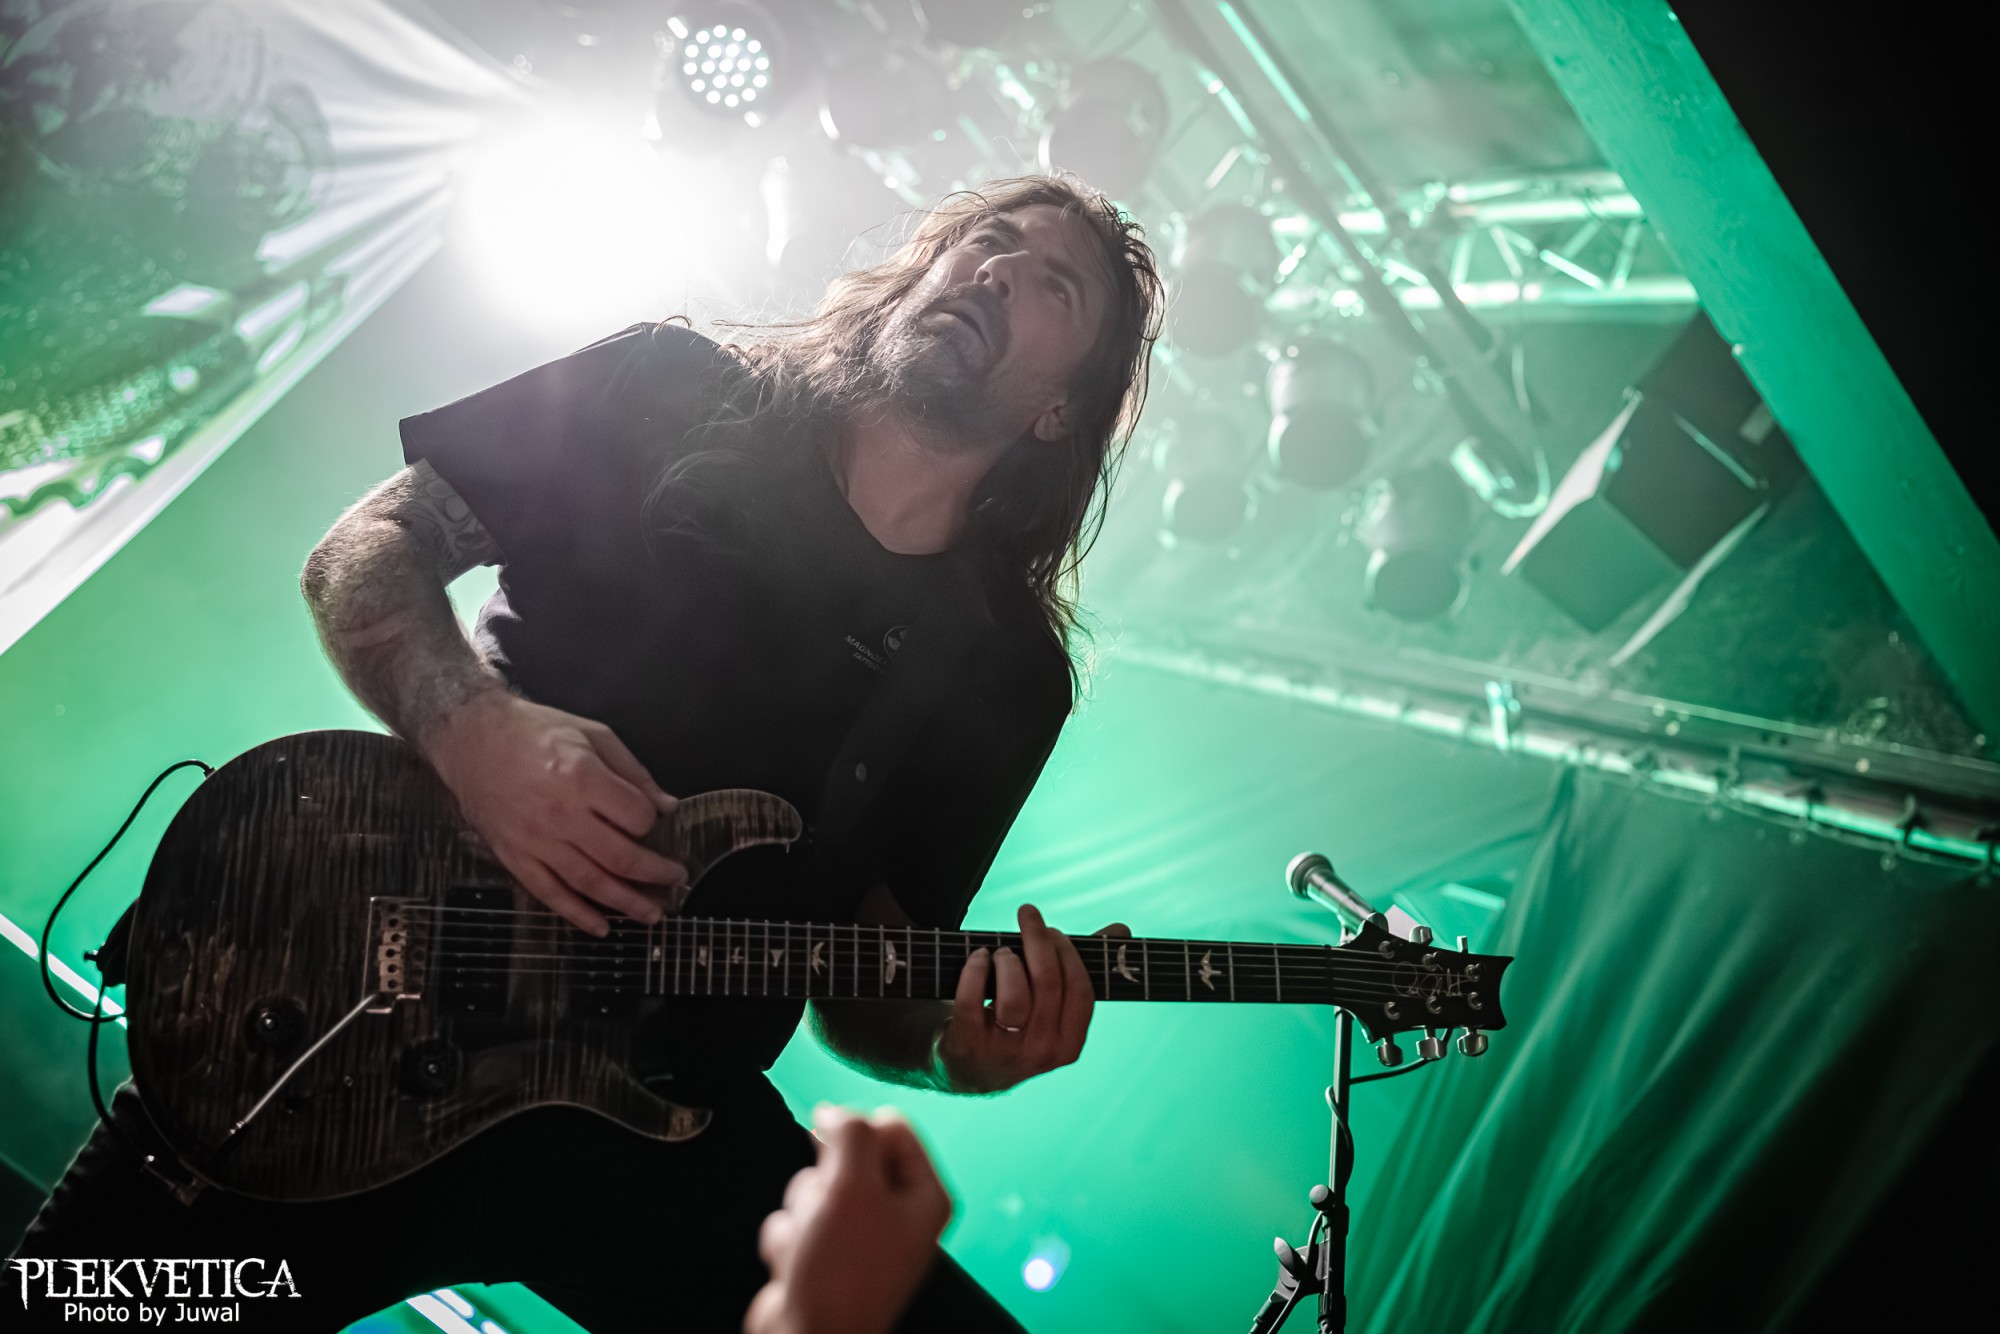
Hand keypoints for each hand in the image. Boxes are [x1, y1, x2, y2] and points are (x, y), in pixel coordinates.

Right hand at [422, 689, 685, 935]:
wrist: (471, 737)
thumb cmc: (532, 731)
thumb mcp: (592, 734)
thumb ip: (633, 772)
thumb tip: (666, 805)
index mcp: (582, 778)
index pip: (637, 817)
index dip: (653, 822)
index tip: (654, 821)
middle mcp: (560, 814)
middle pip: (620, 857)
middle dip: (655, 874)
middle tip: (675, 880)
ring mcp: (535, 840)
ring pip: (590, 883)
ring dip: (626, 903)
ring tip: (652, 914)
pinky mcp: (515, 856)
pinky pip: (549, 893)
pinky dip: (576, 914)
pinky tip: (601, 927)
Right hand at [744, 1107, 951, 1333]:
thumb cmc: (841, 1273)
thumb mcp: (851, 1186)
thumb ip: (850, 1133)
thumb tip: (832, 1112)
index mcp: (924, 1194)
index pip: (891, 1125)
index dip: (856, 1133)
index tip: (833, 1152)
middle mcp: (898, 1213)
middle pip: (847, 1155)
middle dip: (823, 1181)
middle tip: (828, 1212)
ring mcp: (860, 1235)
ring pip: (814, 1186)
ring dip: (801, 1212)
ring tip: (810, 1247)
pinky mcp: (826, 1253)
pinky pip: (797, 1219)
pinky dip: (789, 1239)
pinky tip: (797, 1266)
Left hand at [937, 905, 1129, 1093]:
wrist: (972, 1070)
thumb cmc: (1019, 1024)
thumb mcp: (1052, 1007)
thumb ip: (1083, 968)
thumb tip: (1121, 930)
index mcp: (1069, 1044)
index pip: (1081, 990)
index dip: (1068, 952)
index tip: (1053, 930)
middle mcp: (1041, 1052)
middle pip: (1048, 983)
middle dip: (1038, 940)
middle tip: (1027, 915)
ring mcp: (1004, 1053)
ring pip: (1013, 996)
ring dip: (1006, 960)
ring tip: (1000, 953)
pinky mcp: (968, 1046)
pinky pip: (972, 999)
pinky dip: (975, 969)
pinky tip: (979, 957)